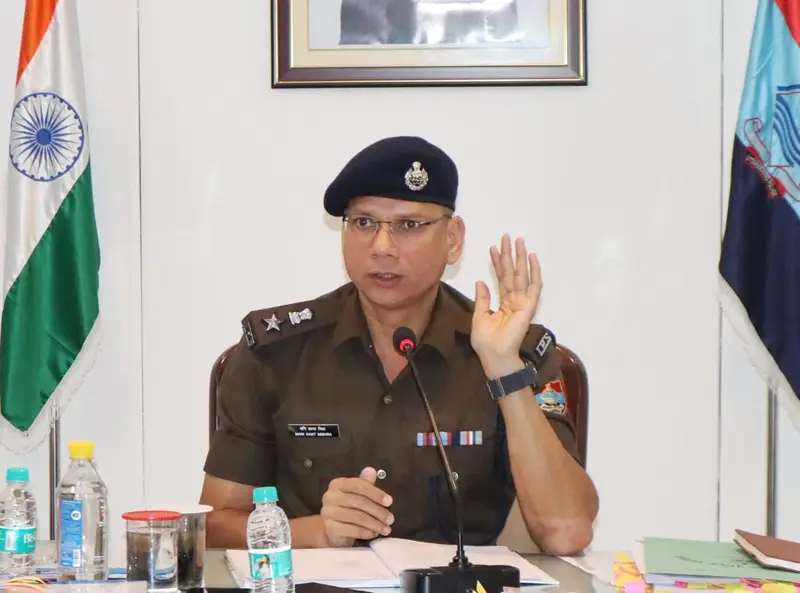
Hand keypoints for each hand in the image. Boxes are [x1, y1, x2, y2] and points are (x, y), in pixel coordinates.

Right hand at [320, 467, 394, 546]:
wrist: (332, 531)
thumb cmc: (348, 508)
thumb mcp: (357, 494)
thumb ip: (365, 483)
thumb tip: (371, 470)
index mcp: (338, 484)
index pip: (359, 485)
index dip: (376, 493)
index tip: (390, 502)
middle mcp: (330, 496)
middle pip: (359, 502)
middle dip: (378, 511)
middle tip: (391, 519)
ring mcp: (328, 513)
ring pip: (357, 517)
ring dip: (375, 524)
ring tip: (386, 529)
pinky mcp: (330, 528)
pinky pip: (352, 530)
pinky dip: (366, 532)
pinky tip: (374, 534)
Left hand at [472, 235, 542, 377]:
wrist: (494, 355)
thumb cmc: (486, 341)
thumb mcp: (479, 316)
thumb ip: (482, 298)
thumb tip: (480, 281)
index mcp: (503, 303)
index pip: (501, 278)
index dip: (497, 263)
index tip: (492, 248)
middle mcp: (514, 300)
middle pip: (512, 272)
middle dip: (509, 254)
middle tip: (507, 237)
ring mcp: (522, 302)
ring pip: (522, 275)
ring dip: (520, 257)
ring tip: (517, 241)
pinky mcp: (529, 306)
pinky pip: (534, 286)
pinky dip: (534, 272)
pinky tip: (532, 258)